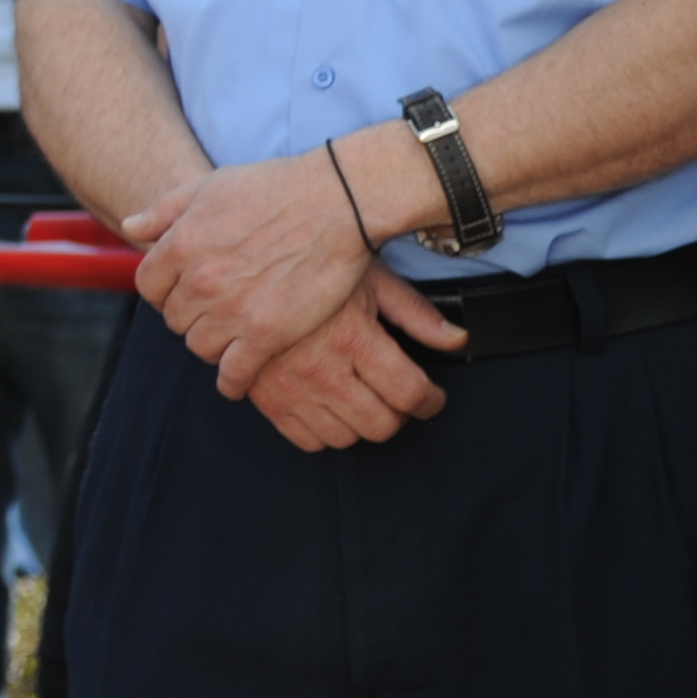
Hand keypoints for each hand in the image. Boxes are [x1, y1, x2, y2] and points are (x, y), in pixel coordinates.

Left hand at [128, 151, 372, 397]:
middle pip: (174, 319)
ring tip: (226, 338)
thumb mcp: (208, 186)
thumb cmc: (274, 188)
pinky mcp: (268, 334)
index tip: (180, 292)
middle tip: (209, 313)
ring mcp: (233, 310)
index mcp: (180, 244)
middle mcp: (200, 281)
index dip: (163, 291)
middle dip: (189, 316)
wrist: (335, 202)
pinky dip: (231, 381)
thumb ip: (164, 210)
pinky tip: (235, 380)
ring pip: (199, 346)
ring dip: (209, 344)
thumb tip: (130, 227)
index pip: (148, 286)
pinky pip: (234, 372)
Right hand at [239, 267, 466, 450]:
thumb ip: (415, 313)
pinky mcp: (262, 393)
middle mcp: (321, 366)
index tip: (430, 397)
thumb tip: (457, 340)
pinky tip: (327, 406)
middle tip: (396, 398)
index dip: (430, 401)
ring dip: (360, 424)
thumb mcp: (368, 277)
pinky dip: (321, 431)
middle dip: (398, 415)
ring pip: (344, 437)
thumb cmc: (309, 263)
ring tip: (361, 400)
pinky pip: (303, 438)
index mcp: (352, 336)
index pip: (410, 393)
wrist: (239, 259)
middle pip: (380, 425)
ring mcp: (289, 384)